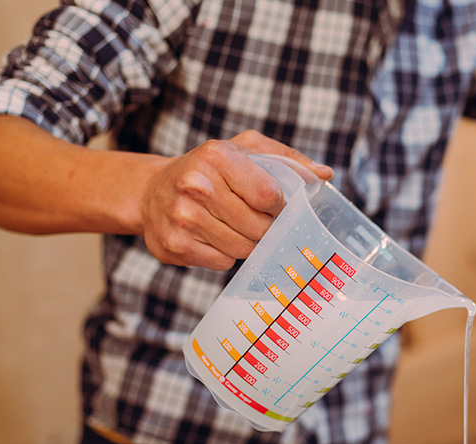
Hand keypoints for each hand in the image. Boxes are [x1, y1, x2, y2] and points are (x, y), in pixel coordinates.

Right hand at [139, 130, 332, 269]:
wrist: (150, 191)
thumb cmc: (208, 169)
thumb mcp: (245, 150)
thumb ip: (287, 160)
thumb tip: (325, 174)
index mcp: (217, 156)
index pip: (270, 195)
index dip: (280, 206)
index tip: (277, 206)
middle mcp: (196, 186)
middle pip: (259, 226)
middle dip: (266, 227)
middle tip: (258, 220)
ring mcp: (182, 218)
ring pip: (243, 248)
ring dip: (248, 243)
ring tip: (235, 227)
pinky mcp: (175, 245)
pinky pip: (223, 262)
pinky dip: (226, 254)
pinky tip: (214, 237)